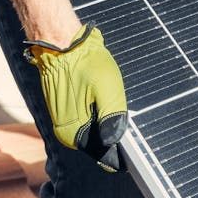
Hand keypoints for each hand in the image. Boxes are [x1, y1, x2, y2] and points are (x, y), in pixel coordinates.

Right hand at [24, 24, 128, 171]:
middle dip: (115, 134)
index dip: (121, 152)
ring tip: (112, 102)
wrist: (61, 43)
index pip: (103, 154)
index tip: (136, 150)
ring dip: (108, 122)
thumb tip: (113, 143)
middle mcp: (67, 133)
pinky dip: (99, 113)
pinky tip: (104, 98)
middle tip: (126, 115)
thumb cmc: (85, 63)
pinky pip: (88, 120)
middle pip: (100, 142)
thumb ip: (112, 118)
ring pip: (95, 131)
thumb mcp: (107, 89)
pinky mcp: (66, 112)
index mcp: (74, 134)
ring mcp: (65, 123)